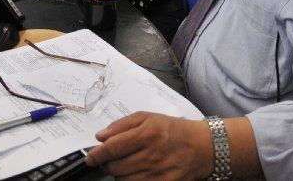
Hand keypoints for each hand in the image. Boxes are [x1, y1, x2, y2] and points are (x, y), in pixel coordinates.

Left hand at [84, 112, 211, 180]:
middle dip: (107, 164)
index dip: (96, 154)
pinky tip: (135, 173)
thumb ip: (122, 125)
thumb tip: (101, 136)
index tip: (90, 157)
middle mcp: (151, 156)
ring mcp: (157, 174)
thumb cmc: (174, 130)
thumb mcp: (148, 117)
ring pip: (123, 180)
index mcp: (146, 134)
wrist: (202, 147)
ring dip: (118, 174)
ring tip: (125, 165)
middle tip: (109, 159)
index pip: (112, 148)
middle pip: (115, 167)